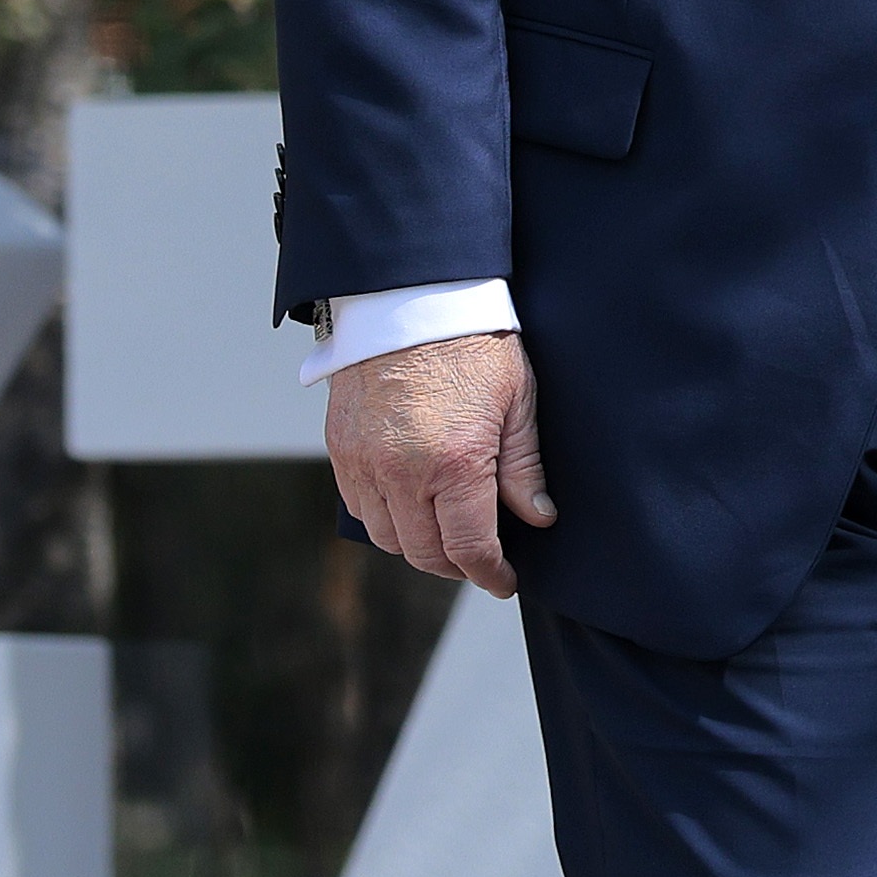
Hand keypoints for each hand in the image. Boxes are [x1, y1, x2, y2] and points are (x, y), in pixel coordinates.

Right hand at [327, 331, 554, 598]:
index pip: (470, 548)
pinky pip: (359, 507)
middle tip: (478, 558)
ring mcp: (364, 463)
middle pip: (425, 554)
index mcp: (454, 464)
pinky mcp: (340, 449)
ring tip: (443, 532)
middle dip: (456, 566)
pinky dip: (384, 519)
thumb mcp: (517, 400)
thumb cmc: (471, 341)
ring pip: (387, 539)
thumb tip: (536, 517)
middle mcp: (402, 473)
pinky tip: (408, 505)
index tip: (503, 581)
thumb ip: (524, 467)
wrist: (408, 295)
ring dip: (417, 546)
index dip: (490, 575)